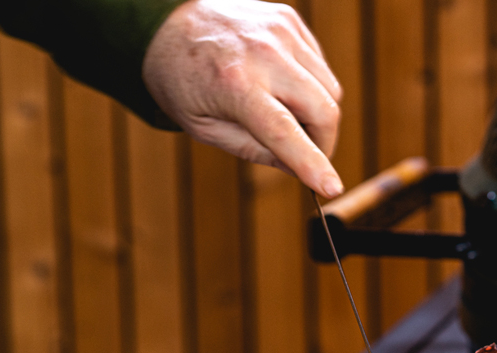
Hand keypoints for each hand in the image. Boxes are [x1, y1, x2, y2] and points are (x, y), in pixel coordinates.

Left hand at [142, 0, 344, 197]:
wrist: (164, 23)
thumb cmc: (181, 79)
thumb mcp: (204, 128)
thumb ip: (254, 150)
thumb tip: (299, 169)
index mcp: (234, 84)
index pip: (285, 132)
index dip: (313, 164)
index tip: (332, 188)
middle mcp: (262, 54)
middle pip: (324, 110)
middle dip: (324, 142)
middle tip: (308, 154)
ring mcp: (279, 32)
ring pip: (331, 89)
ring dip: (318, 113)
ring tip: (287, 113)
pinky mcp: (288, 20)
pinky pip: (320, 66)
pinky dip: (311, 85)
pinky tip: (283, 85)